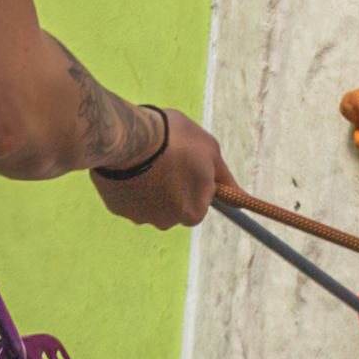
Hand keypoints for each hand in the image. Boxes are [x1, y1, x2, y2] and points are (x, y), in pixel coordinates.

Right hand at [90, 108, 226, 228]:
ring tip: (147, 156)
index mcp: (194, 212)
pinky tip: (129, 164)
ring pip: (148, 202)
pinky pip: (127, 196)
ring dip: (149, 184)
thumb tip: (242, 200)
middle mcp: (167, 222)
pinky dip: (129, 183)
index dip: (194, 180)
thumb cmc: (176, 139)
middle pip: (173, 205)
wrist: (131, 136)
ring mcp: (140, 217)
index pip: (199, 202)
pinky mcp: (117, 208)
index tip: (187, 163)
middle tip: (167, 158)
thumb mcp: (210, 152)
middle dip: (171, 186)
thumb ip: (223, 178)